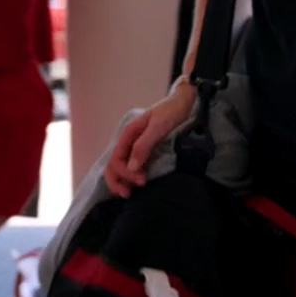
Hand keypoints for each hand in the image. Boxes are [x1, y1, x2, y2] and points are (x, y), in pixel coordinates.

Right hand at [104, 81, 196, 196]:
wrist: (183, 102)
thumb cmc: (171, 111)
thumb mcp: (158, 126)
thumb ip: (143, 145)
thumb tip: (131, 167)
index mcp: (128, 134)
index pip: (115, 160)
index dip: (125, 174)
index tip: (142, 180)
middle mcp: (128, 141)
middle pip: (112, 166)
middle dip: (117, 181)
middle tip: (129, 194)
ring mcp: (135, 146)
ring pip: (120, 167)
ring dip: (122, 181)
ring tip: (131, 192)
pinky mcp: (144, 149)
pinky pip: (132, 165)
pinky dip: (131, 176)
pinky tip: (138, 183)